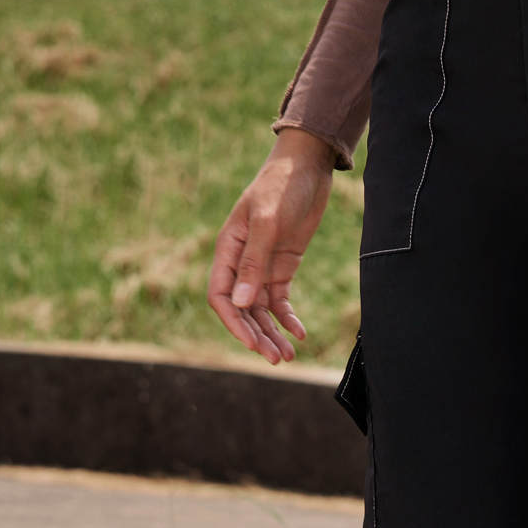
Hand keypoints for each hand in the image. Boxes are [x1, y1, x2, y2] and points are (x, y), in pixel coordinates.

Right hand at [207, 129, 335, 363]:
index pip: (220, 296)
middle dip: (256, 336)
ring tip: (287, 356)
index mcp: (228, 249)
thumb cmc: (282, 186)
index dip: (233, 323)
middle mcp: (242, 262)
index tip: (252, 344)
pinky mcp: (283, 266)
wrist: (308, 167)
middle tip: (275, 360)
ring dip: (272, 334)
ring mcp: (262, 266)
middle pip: (242, 309)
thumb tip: (241, 303)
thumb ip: (255, 261)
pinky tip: (300, 334)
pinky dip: (288, 319)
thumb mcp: (268, 222)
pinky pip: (280, 300)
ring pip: (261, 310)